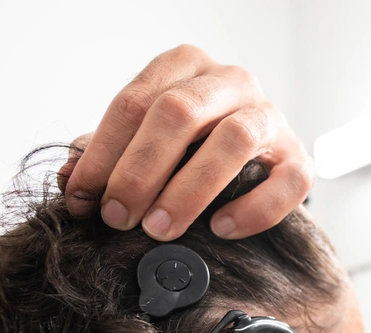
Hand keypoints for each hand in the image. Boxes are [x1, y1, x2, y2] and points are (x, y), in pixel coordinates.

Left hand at [58, 44, 312, 240]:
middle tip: (117, 217)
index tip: (82, 199)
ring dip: (189, 189)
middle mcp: (231, 81)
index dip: (103, 154)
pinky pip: (286, 182)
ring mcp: (270, 116)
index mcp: (185, 66)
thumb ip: (107, 155)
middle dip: (141, 170)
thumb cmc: (189, 150)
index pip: (135, 101)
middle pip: (180, 112)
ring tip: (160, 229)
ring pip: (234, 139)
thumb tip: (70, 182)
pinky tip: (220, 228)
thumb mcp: (143, 141)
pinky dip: (252, 209)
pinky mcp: (299, 158)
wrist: (253, 161)